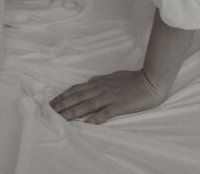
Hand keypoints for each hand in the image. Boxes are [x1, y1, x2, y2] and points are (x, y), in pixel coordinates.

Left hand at [49, 68, 165, 123]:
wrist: (150, 81)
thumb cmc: (132, 79)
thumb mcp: (113, 76)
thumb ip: (101, 80)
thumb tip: (90, 81)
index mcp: (99, 82)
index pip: (76, 89)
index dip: (63, 96)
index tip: (52, 102)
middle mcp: (101, 89)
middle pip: (77, 97)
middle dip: (62, 105)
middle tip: (49, 111)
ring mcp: (109, 97)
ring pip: (86, 105)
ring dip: (72, 112)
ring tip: (61, 118)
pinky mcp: (119, 105)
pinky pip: (104, 113)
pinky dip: (94, 118)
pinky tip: (86, 124)